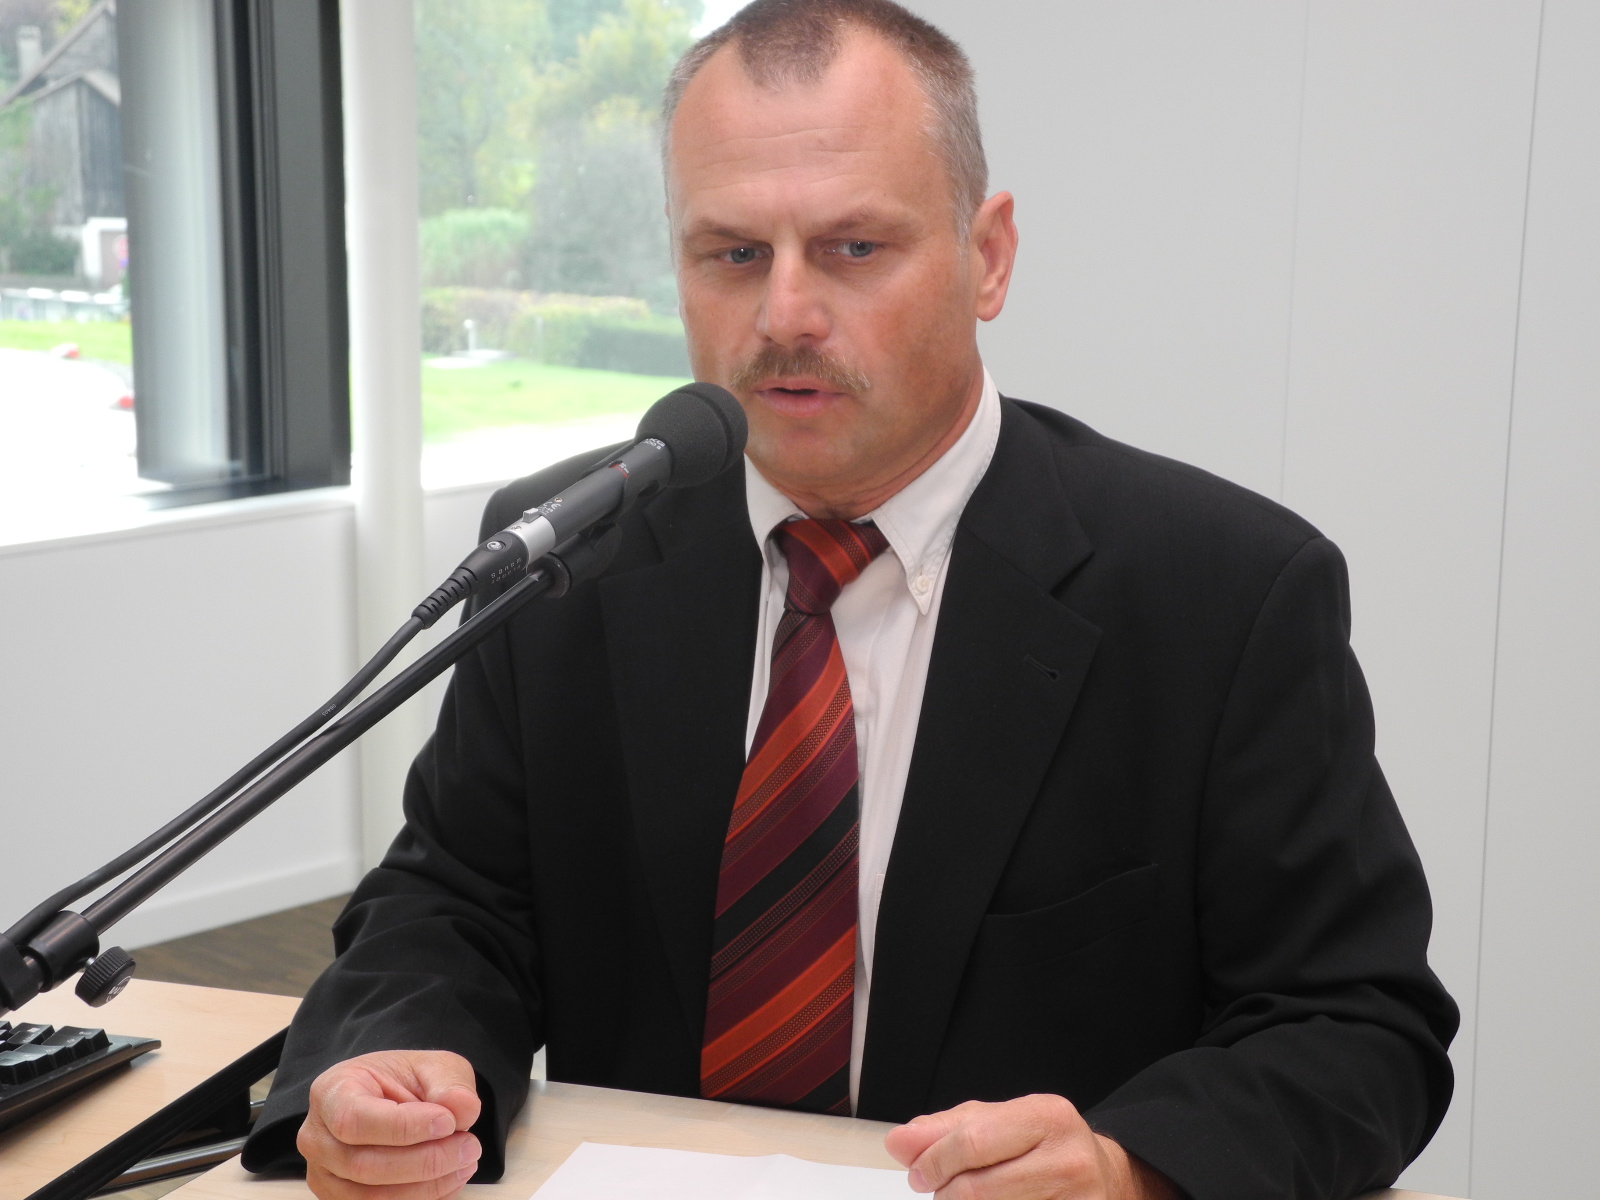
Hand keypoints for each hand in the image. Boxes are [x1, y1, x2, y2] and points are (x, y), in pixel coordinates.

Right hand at [297, 1050, 482, 1199]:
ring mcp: (325, 1176)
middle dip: (425, 1161)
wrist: (392, 1101)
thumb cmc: (405, 1081)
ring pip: (371, 1197)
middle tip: (469, 1146)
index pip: (354, 1120)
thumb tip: (462, 1109)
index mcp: (331, 1092)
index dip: (404, 1127)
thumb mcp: (433, 1066)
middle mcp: (318, 1138)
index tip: (448, 1122)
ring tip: (464, 1162)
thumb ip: (449, 1083)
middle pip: (364, 1165)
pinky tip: (448, 1181)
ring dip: (426, 1186)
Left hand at [884, 1094, 1178, 1199]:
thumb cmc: (1043, 1145)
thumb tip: (900, 1142)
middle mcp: (1070, 1159)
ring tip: (968, 1195)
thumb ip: (945, 1129)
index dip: (934, 1161)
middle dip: (946, 1191)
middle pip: (979, 1189)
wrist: (1105, 1177)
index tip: (918, 1172)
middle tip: (939, 1188)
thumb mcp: (1000, 1122)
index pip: (974, 1142)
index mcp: (1048, 1116)